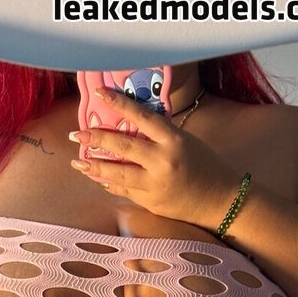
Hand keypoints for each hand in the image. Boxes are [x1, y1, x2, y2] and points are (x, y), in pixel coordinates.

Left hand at [69, 87, 242, 229]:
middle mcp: (162, 162)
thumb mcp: (186, 141)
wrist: (220, 200)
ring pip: (118, 174)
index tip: (100, 93)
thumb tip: (130, 127)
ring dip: (95, 167)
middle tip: (78, 135)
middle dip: (97, 140)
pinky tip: (98, 178)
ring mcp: (154, 185)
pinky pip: (125, 191)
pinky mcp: (150, 202)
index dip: (119, 104)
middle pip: (123, 146)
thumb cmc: (205, 166)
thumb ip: (160, 136)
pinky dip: (111, 183)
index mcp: (174, 140)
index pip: (142, 117)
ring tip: (77, 163)